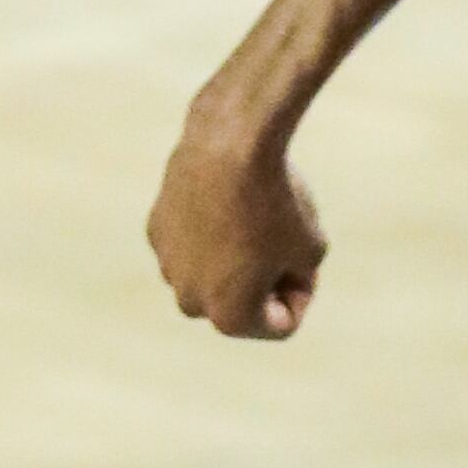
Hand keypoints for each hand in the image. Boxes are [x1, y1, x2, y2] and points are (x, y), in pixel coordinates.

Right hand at [149, 103, 323, 339]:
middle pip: (241, 302)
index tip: (305, 256)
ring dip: (234, 255)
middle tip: (282, 234)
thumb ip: (292, 278)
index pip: (282, 323)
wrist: (228, 144)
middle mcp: (191, 302)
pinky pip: (193, 240)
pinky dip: (211, 227)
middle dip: (263, 279)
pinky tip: (223, 197)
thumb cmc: (278, 201)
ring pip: (213, 272)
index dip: (302, 288)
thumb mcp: (312, 248)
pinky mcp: (156, 231)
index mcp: (230, 319)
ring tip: (252, 214)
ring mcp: (168, 267)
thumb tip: (265, 277)